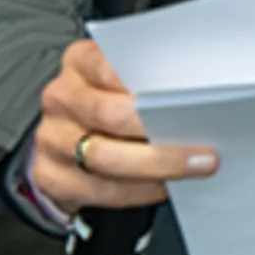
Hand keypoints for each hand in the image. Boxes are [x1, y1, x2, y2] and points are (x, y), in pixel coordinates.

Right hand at [27, 35, 217, 213]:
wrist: (69, 144)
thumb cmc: (109, 108)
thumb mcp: (124, 81)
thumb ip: (150, 84)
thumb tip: (196, 101)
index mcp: (79, 62)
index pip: (110, 65)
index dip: (145, 86)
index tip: (185, 101)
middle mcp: (61, 97)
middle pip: (109, 115)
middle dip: (160, 133)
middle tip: (203, 147)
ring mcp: (51, 138)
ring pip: (106, 158)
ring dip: (157, 166)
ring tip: (194, 168)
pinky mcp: (51, 175)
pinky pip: (101, 190)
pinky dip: (139, 192)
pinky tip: (164, 187)